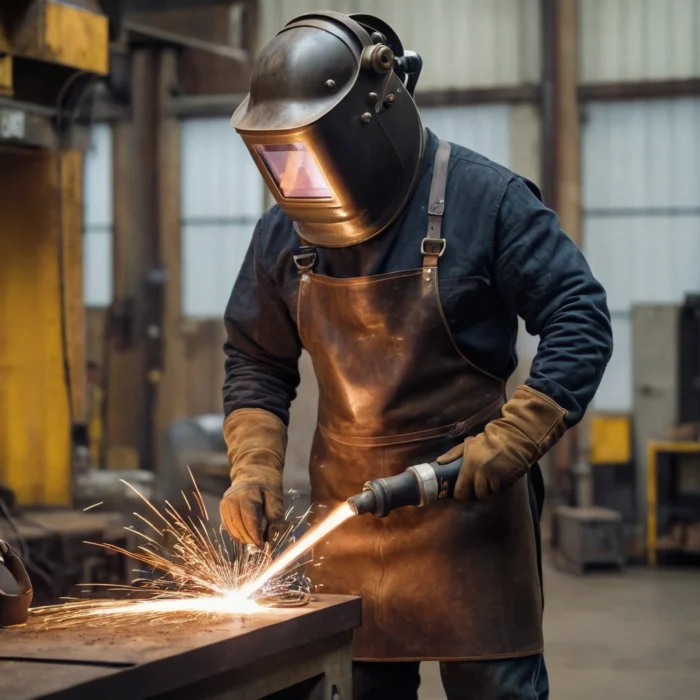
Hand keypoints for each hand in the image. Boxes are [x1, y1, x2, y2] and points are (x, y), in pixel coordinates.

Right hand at [220, 482, 283, 546]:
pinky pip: (227, 523)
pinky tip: (243, 538)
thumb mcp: (276, 496)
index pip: (248, 518)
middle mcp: (233, 496)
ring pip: (230, 525)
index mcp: (248, 492)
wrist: (254, 470)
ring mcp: (226, 501)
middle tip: (258, 545)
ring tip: (252, 542)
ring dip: (241, 537)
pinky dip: (234, 533)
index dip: (254, 534)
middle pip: (238, 523)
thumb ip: (275, 515)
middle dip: (248, 537)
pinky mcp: (223, 506)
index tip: (261, 544)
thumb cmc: (267, 484)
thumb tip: (272, 535)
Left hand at [438, 385, 566, 501]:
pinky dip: (500, 485)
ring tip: (489, 477)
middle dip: (477, 491)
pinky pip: (502, 489)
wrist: (513, 438)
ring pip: (491, 492)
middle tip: (477, 484)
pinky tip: (500, 475)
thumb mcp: (467, 444)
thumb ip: (453, 454)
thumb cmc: (487, 441)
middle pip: (478, 494)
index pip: (462, 491)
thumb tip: (439, 462)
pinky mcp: (509, 481)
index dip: (461, 495)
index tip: (461, 495)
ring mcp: (497, 479)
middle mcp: (483, 475)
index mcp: (471, 467)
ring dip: (489, 488)